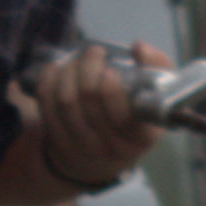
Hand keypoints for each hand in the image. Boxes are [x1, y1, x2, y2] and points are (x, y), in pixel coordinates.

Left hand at [6, 40, 168, 199]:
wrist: (105, 157)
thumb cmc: (136, 115)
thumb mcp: (157, 95)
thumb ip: (157, 67)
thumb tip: (140, 48)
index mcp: (140, 137)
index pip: (123, 117)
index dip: (112, 91)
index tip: (110, 70)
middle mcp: (111, 148)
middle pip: (89, 102)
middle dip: (88, 69)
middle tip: (95, 53)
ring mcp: (82, 147)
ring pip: (66, 101)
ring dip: (69, 72)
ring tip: (79, 60)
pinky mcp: (58, 141)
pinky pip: (47, 106)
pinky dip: (49, 81)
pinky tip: (57, 69)